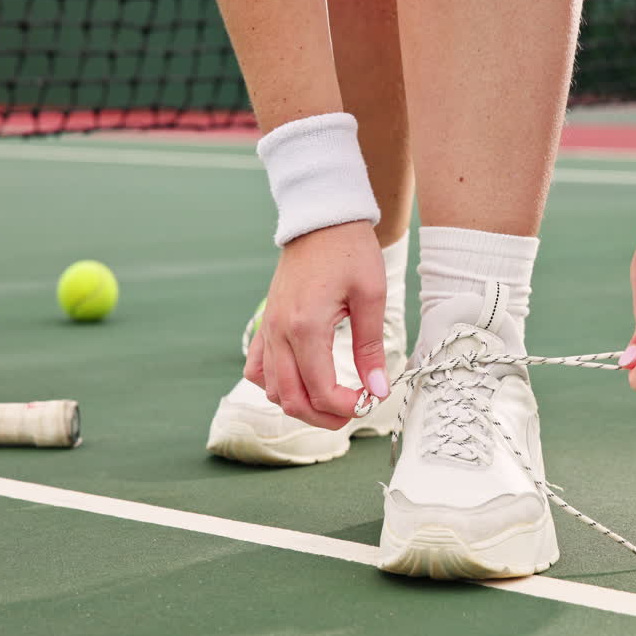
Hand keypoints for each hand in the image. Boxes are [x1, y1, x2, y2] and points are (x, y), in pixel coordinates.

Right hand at [243, 220, 388, 428]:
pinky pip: (257, 369)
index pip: (321, 390)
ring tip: (332, 400)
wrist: (321, 219)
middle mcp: (279, 333)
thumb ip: (371, 348)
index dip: (347, 408)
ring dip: (301, 404)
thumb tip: (378, 389)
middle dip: (324, 417)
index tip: (370, 401)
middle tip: (354, 411)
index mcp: (305, 327)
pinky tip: (302, 381)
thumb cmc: (350, 251)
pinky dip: (276, 385)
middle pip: (292, 399)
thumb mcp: (372, 296)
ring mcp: (267, 329)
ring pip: (272, 390)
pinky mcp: (266, 324)